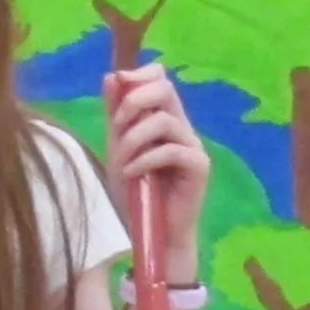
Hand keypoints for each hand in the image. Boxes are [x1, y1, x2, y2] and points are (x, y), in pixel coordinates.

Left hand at [103, 65, 210, 279]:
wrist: (154, 234)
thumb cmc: (138, 196)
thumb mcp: (118, 150)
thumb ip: (116, 116)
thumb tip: (111, 77)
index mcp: (165, 119)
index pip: (160, 77)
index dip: (139, 75)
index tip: (117, 90)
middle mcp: (182, 127)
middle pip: (165, 88)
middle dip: (133, 102)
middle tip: (117, 126)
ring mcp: (193, 146)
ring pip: (164, 120)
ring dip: (134, 138)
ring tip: (123, 162)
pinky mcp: (199, 167)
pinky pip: (171, 150)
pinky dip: (145, 160)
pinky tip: (133, 174)